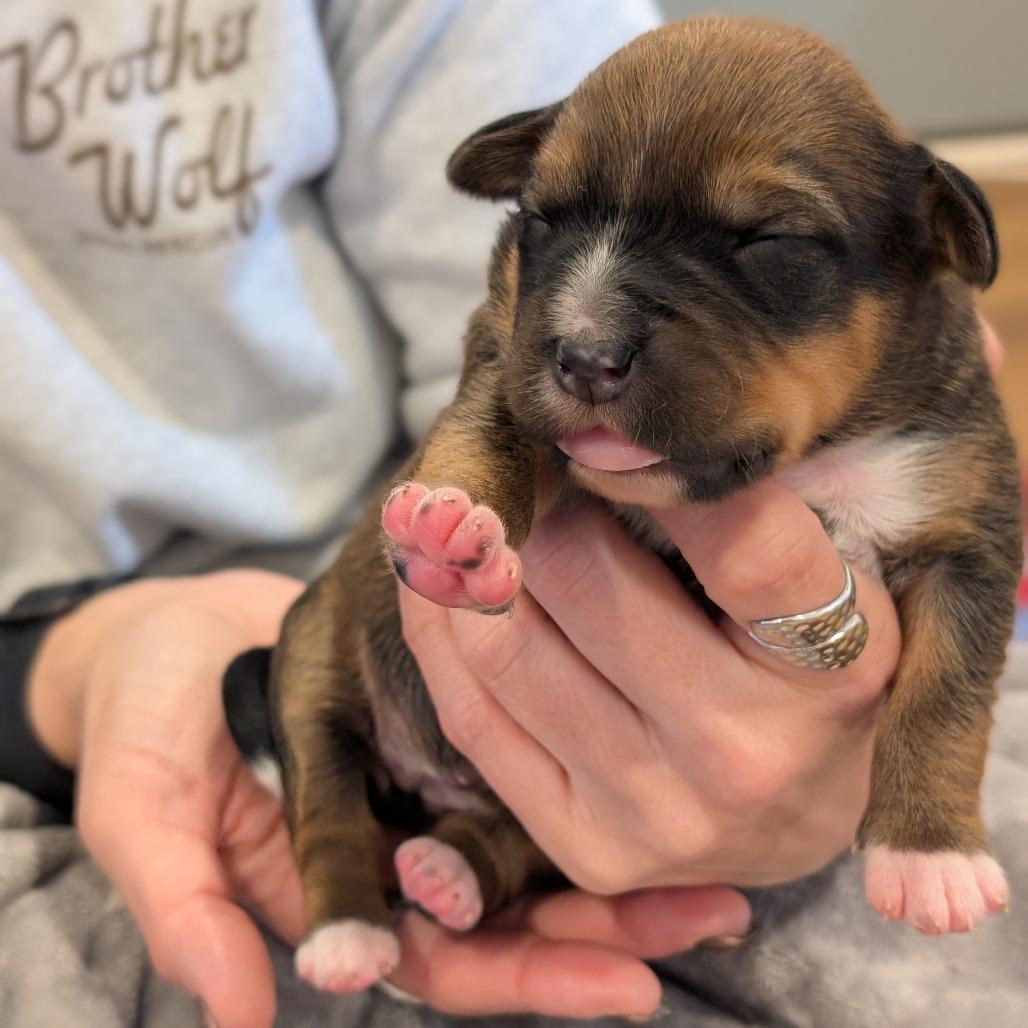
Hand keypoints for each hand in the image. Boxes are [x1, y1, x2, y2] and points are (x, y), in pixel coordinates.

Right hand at [27, 570, 749, 1025]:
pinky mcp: (445, 730)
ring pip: (529, 846)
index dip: (528, 976)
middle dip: (608, 929)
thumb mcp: (144, 805)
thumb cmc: (144, 716)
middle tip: (710, 917)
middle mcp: (393, 854)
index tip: (626, 987)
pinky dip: (583, 766)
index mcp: (334, 897)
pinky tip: (652, 759)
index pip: (441, 958)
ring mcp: (420, 793)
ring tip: (714, 866)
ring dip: (618, 861)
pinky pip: (521, 762)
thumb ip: (182, 903)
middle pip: (512, 914)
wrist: (167, 635)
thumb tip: (237, 1017)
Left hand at [399, 479, 901, 894]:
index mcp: (830, 670)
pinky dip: (440, 629)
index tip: (596, 429)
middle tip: (520, 467)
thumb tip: (595, 435)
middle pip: (585, 580)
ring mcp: (654, 810)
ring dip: (470, 560)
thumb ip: (743, 514)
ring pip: (506, 644)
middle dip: (536, 502)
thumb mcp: (830, 587)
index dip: (653, 469)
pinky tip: (438, 582)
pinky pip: (471, 717)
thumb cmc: (802, 680)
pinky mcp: (583, 847)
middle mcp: (742, 751)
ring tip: (466, 516)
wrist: (797, 824)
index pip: (744, 544)